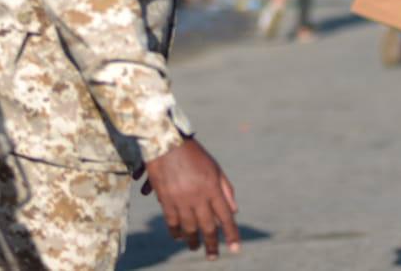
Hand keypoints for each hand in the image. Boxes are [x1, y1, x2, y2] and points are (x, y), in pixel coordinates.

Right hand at [140, 138, 240, 259]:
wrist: (166, 143)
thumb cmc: (194, 154)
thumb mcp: (215, 168)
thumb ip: (226, 190)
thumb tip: (234, 211)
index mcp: (213, 187)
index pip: (226, 216)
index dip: (231, 234)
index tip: (235, 249)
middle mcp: (198, 196)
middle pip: (207, 226)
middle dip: (211, 244)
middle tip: (213, 256)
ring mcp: (181, 199)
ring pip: (189, 228)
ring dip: (193, 240)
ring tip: (195, 247)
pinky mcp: (166, 200)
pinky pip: (172, 222)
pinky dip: (176, 231)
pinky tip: (179, 237)